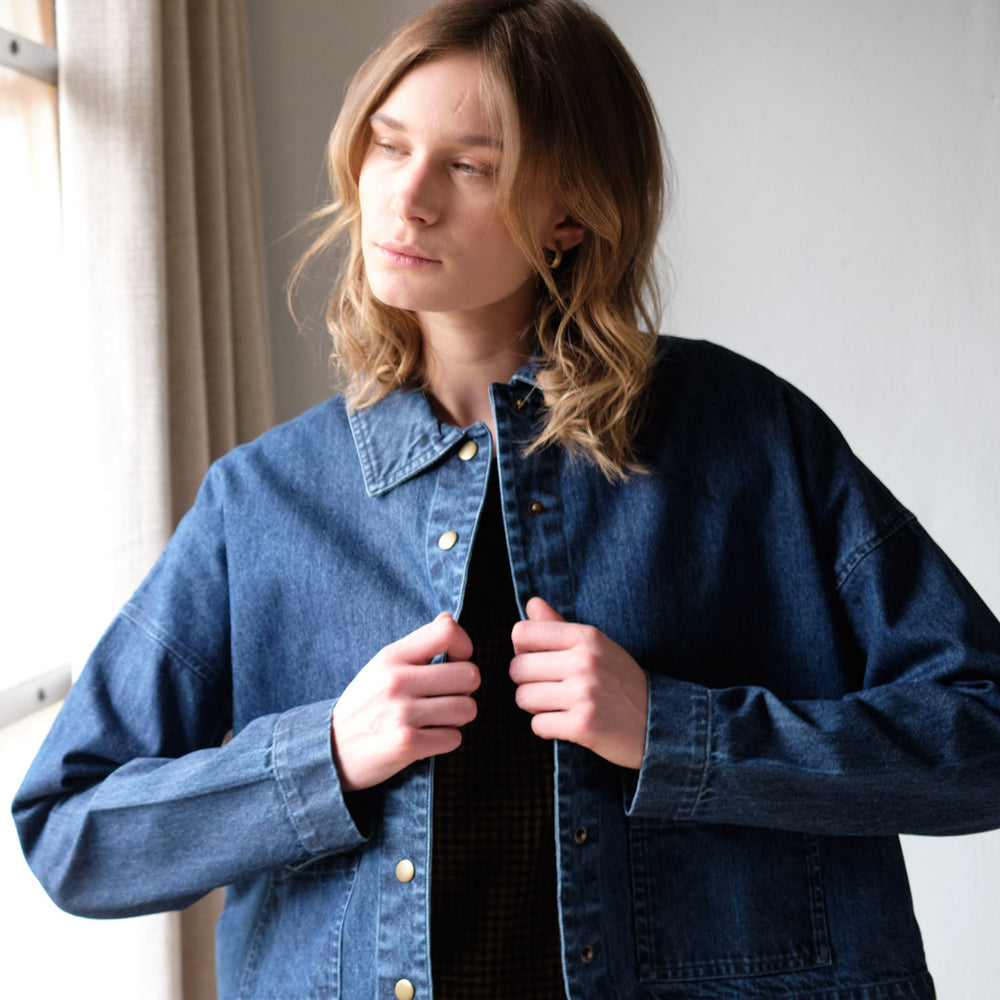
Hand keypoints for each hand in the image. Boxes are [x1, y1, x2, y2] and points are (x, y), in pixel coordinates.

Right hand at [331, 613, 479, 791]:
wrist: (330, 750)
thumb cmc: (365, 705)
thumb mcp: (382, 666)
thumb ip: (417, 645)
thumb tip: (448, 618)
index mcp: (392, 656)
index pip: (447, 631)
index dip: (464, 647)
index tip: (454, 662)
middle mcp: (397, 680)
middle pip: (470, 674)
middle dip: (465, 689)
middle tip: (446, 698)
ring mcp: (402, 713)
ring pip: (467, 708)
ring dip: (457, 718)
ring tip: (434, 720)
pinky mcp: (406, 743)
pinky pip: (454, 739)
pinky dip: (445, 741)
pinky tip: (425, 738)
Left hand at [509, 597, 647, 768]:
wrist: (657, 722)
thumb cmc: (619, 681)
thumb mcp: (596, 646)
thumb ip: (558, 625)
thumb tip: (531, 604)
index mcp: (586, 636)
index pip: (522, 633)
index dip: (521, 650)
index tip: (538, 661)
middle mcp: (584, 661)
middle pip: (517, 668)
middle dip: (526, 682)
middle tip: (550, 688)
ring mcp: (584, 693)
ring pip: (523, 698)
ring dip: (535, 707)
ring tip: (559, 706)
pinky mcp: (583, 725)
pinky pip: (537, 725)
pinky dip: (547, 728)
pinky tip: (567, 723)